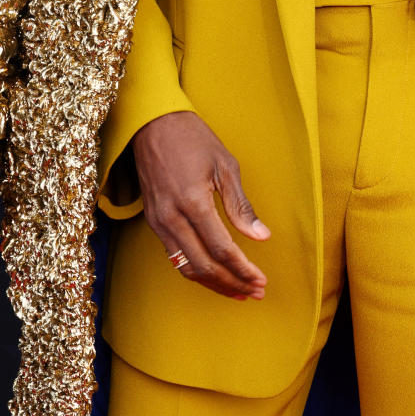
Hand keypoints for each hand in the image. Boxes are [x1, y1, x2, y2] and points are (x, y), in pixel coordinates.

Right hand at [131, 111, 269, 300]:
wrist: (153, 124)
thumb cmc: (193, 139)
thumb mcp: (225, 165)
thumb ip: (241, 206)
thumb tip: (262, 237)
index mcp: (193, 202)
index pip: (221, 249)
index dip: (243, 269)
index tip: (261, 281)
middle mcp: (172, 218)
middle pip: (203, 266)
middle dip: (231, 283)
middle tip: (255, 291)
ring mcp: (158, 222)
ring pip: (186, 268)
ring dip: (213, 283)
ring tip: (238, 291)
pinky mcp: (152, 222)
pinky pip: (175, 257)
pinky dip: (196, 270)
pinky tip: (214, 273)